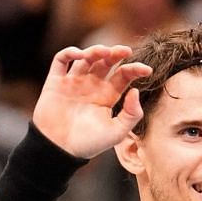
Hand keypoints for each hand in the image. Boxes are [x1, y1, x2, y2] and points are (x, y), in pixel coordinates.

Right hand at [29, 45, 151, 159]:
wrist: (59, 150)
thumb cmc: (88, 144)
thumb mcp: (116, 133)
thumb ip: (131, 114)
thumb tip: (136, 91)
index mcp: (107, 96)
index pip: (123, 75)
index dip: (135, 70)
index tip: (146, 70)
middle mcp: (92, 86)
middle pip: (106, 62)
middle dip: (116, 53)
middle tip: (125, 51)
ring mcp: (74, 82)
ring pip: (86, 57)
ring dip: (95, 50)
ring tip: (102, 52)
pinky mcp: (56, 82)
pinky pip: (61, 60)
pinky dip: (70, 52)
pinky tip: (80, 55)